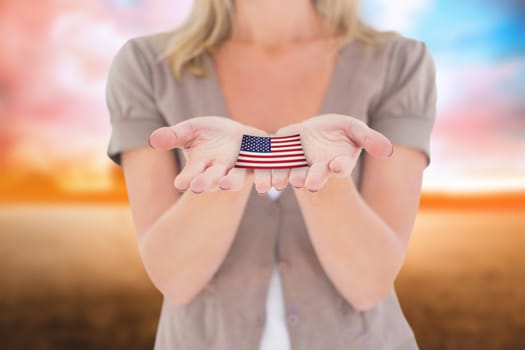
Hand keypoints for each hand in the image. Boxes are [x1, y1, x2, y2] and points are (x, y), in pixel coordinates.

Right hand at [148, 116, 270, 192]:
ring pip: (237, 178)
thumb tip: (152, 139)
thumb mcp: (188, 130)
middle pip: (213, 178)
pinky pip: (262, 169)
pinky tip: (269, 181)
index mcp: (201, 164)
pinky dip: (265, 175)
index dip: (185, 178)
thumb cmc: (207, 135)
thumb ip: (173, 136)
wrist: (237, 137)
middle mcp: (219, 169)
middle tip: (198, 187)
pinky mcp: (258, 162)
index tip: (179, 183)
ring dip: (233, 182)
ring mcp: (239, 166)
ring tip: (227, 185)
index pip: (191, 174)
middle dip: (206, 182)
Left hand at [271, 114, 392, 191]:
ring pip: (294, 172)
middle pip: (316, 174)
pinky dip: (270, 168)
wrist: (315, 134)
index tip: (339, 166)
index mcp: (338, 161)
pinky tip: (264, 171)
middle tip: (309, 184)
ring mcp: (300, 164)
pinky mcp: (283, 157)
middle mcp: (319, 167)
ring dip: (289, 176)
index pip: (341, 166)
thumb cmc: (341, 132)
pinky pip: (276, 163)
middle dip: (313, 177)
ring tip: (284, 183)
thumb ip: (370, 140)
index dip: (340, 166)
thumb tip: (388, 150)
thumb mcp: (356, 130)